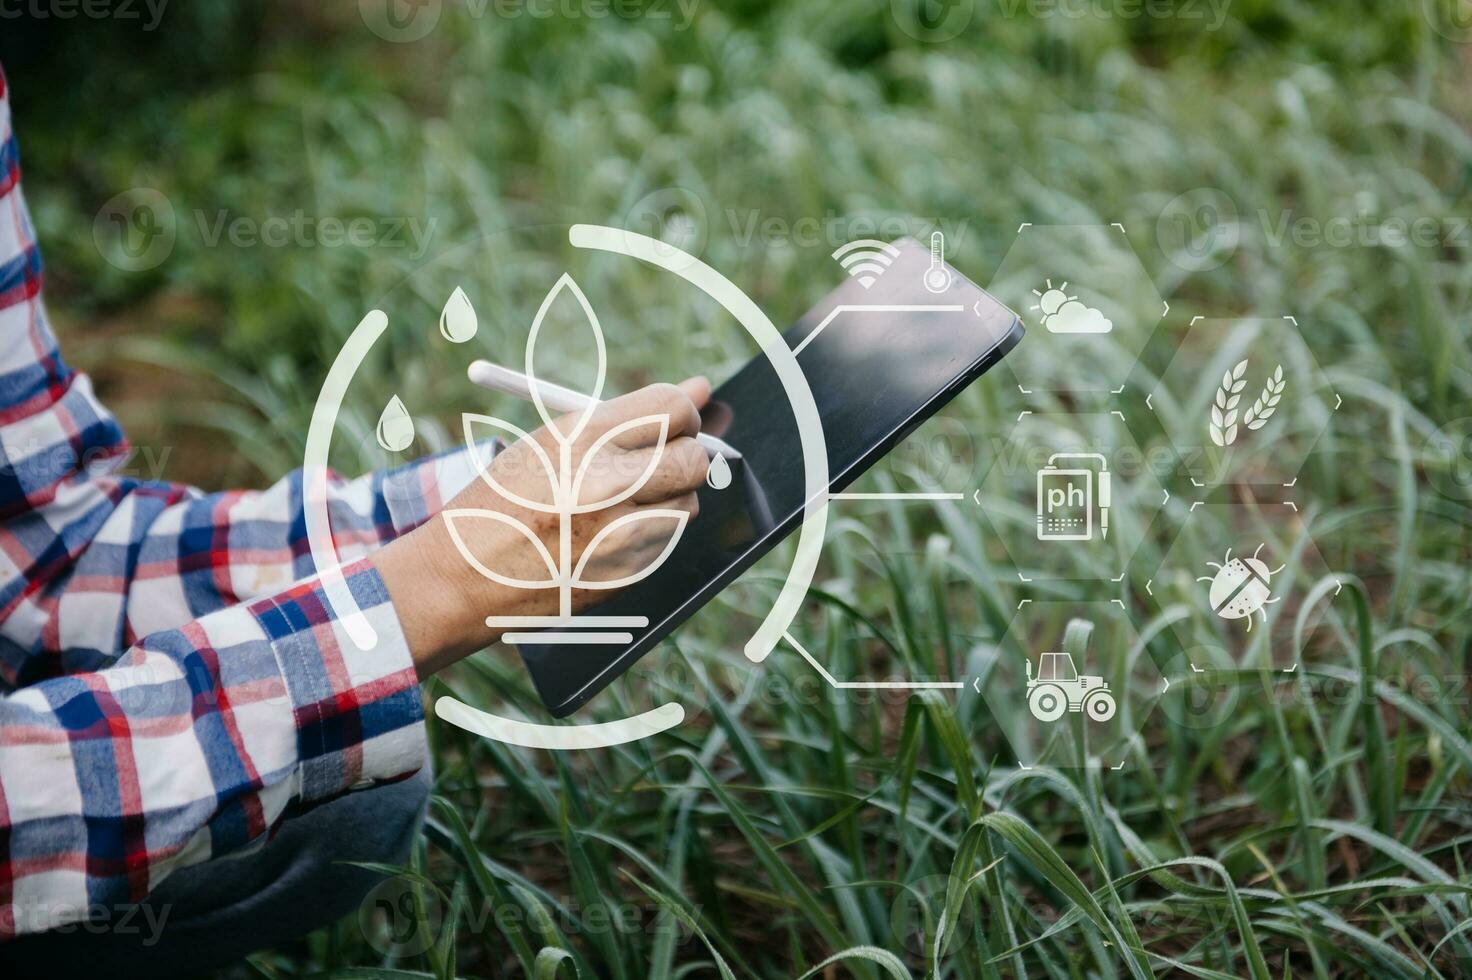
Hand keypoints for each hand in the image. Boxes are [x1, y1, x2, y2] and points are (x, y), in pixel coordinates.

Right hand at [373, 378, 711, 676]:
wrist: (460, 579)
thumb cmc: (504, 500)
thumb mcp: (549, 443)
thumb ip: (625, 418)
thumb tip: (701, 391)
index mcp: (580, 438)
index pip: (673, 408)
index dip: (685, 409)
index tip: (682, 413)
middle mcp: (606, 483)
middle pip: (694, 458)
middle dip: (687, 453)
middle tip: (664, 455)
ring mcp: (620, 534)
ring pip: (689, 502)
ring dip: (670, 496)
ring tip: (623, 499)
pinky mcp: (627, 573)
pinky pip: (667, 540)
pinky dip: (652, 531)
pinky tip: (610, 532)